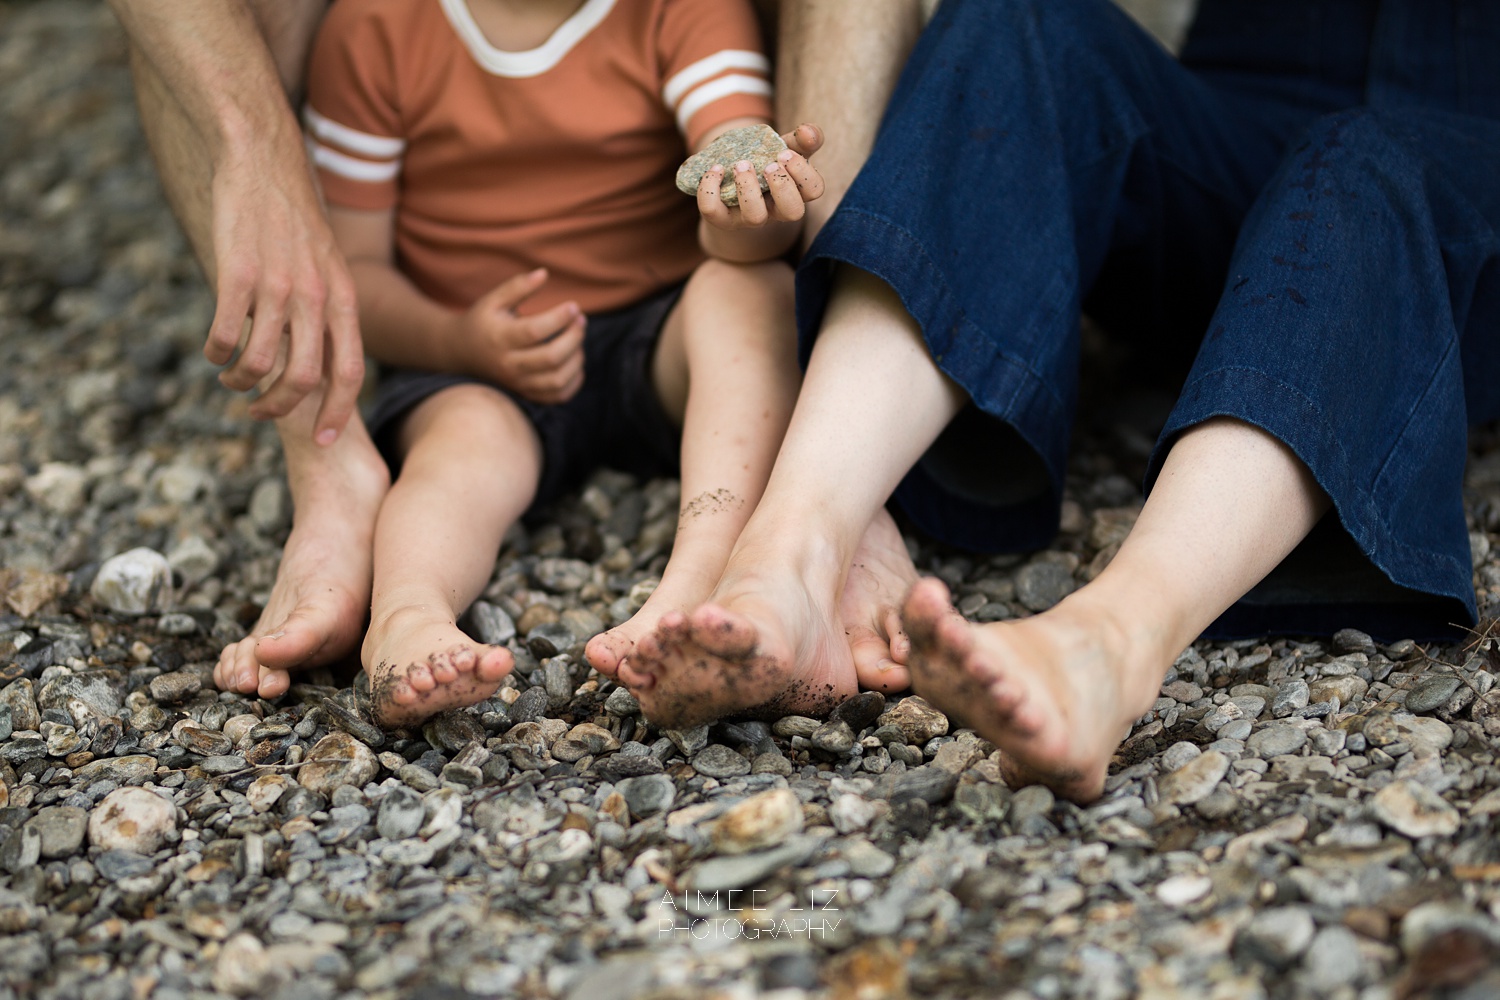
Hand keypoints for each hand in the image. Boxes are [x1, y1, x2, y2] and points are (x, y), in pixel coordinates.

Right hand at [204, 154, 364, 444]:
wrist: (263, 162)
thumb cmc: (294, 221)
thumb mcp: (329, 267)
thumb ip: (329, 313)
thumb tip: (320, 364)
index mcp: (344, 298)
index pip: (350, 372)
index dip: (337, 413)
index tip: (321, 438)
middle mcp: (316, 296)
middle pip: (303, 379)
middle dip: (279, 408)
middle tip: (258, 412)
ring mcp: (277, 285)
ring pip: (260, 363)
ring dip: (241, 383)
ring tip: (231, 379)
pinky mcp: (238, 272)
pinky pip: (224, 334)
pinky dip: (215, 353)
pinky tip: (212, 350)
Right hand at [453, 268, 585, 404]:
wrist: (462, 353)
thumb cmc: (483, 321)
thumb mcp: (494, 300)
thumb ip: (518, 286)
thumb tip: (544, 273)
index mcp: (500, 338)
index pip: (535, 331)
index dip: (560, 318)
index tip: (573, 306)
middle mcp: (509, 365)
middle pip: (551, 358)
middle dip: (574, 337)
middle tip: (581, 320)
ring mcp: (518, 383)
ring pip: (557, 379)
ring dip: (577, 358)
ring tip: (578, 339)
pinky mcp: (527, 394)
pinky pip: (558, 396)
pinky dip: (574, 381)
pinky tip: (575, 361)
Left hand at [697, 123, 825, 229]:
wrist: (731, 181)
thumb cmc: (764, 164)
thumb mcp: (784, 148)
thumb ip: (800, 139)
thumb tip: (808, 131)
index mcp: (795, 191)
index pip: (814, 191)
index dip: (803, 173)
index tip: (785, 154)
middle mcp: (775, 210)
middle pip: (793, 212)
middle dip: (782, 186)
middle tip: (769, 165)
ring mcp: (748, 217)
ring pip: (755, 217)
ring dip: (748, 188)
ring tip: (741, 165)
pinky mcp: (722, 218)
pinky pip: (713, 211)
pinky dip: (711, 188)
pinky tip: (716, 169)